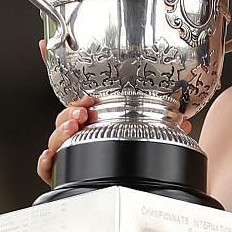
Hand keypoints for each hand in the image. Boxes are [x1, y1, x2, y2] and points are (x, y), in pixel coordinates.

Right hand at [35, 38, 190, 186]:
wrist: (130, 186)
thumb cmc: (136, 156)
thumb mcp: (152, 133)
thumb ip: (165, 125)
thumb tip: (185, 122)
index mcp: (96, 115)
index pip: (74, 89)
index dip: (54, 64)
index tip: (46, 46)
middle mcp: (80, 130)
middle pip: (63, 114)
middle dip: (70, 108)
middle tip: (83, 109)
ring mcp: (71, 149)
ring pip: (55, 136)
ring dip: (61, 129)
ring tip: (75, 125)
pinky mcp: (64, 171)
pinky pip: (48, 166)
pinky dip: (46, 161)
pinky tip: (51, 156)